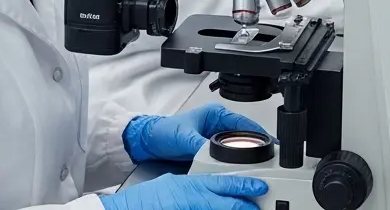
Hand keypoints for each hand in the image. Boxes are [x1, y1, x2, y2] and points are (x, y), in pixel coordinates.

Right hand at [100, 174, 267, 209]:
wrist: (129, 208)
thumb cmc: (148, 198)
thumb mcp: (175, 184)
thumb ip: (195, 188)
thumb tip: (211, 191)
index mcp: (194, 185)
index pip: (226, 183)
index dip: (246, 186)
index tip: (261, 187)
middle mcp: (196, 199)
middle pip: (231, 203)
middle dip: (247, 207)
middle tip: (260, 207)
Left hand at [123, 103, 267, 162]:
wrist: (148, 143)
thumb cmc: (163, 132)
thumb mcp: (184, 138)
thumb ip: (200, 146)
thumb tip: (213, 154)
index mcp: (216, 114)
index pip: (245, 124)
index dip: (261, 135)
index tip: (272, 146)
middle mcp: (218, 124)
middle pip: (246, 137)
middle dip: (258, 149)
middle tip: (270, 161)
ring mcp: (215, 137)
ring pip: (239, 148)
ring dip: (247, 157)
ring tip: (258, 167)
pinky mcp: (211, 150)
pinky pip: (229, 157)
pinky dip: (236, 163)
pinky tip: (240, 171)